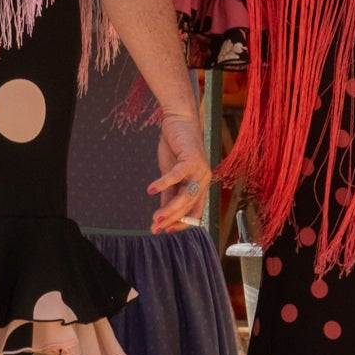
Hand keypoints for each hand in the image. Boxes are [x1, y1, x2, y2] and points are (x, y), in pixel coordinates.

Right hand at [148, 111, 210, 233]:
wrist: (179, 122)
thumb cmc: (176, 148)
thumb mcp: (171, 175)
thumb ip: (169, 193)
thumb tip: (162, 213)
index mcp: (200, 186)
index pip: (194, 211)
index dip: (181, 224)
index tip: (166, 232)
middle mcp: (203, 180)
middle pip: (188, 206)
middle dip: (172, 220)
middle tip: (156, 228)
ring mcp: (199, 170)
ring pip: (185, 196)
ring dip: (169, 209)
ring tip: (156, 218)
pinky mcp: (190, 158)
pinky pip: (176, 176)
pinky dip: (163, 184)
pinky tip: (151, 190)